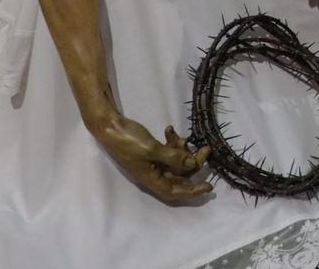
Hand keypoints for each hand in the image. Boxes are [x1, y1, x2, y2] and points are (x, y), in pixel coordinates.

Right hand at [93, 116, 211, 200]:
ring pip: (174, 161)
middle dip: (193, 162)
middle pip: (178, 175)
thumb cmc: (128, 140)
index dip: (192, 191)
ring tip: (184, 137)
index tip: (209, 186)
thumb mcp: (152, 149)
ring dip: (182, 150)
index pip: (174, 192)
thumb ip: (174, 157)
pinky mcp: (150, 151)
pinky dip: (171, 142)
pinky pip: (166, 151)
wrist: (109, 126)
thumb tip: (193, 165)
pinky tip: (169, 130)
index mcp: (150, 179)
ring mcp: (151, 162)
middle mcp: (152, 173)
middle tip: (205, 148)